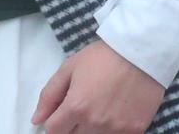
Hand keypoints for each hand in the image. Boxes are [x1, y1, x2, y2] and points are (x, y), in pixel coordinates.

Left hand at [31, 39, 165, 133]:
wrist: (141, 52)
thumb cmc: (104, 57)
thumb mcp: (70, 68)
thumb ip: (49, 95)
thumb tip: (36, 119)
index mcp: (76, 107)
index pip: (54, 131)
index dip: (54, 122)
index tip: (61, 114)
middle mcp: (95, 122)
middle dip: (73, 125)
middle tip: (84, 107)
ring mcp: (116, 130)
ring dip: (92, 128)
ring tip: (101, 107)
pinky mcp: (135, 131)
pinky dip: (112, 130)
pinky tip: (116, 112)